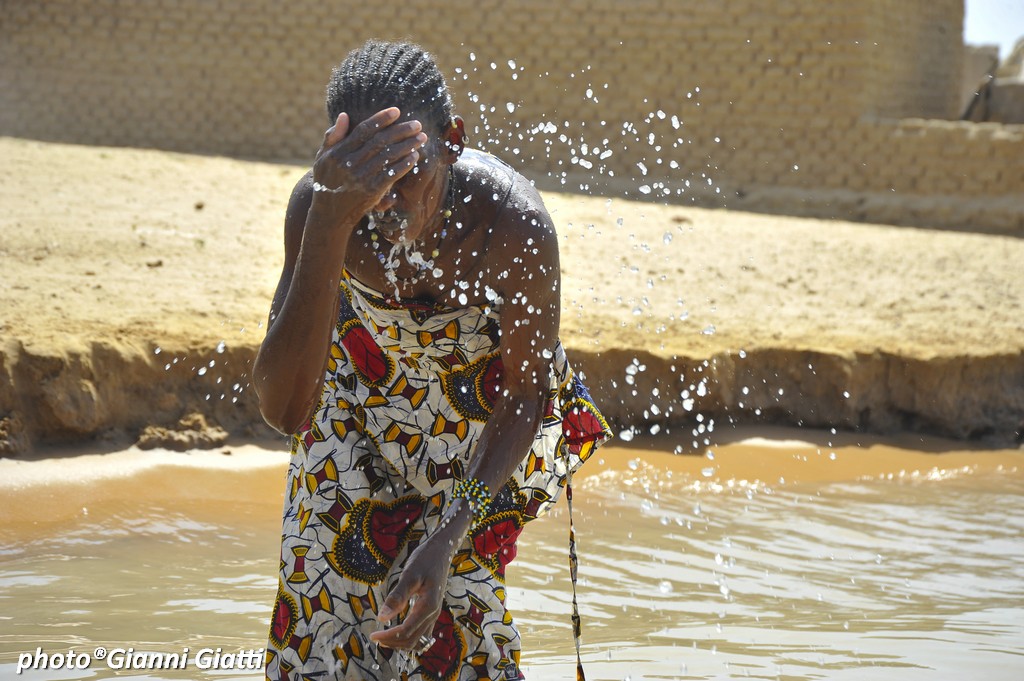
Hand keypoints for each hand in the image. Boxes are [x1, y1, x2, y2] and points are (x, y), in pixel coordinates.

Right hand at [312, 107, 427, 217]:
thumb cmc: (327, 181)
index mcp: (338, 152)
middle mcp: (349, 164)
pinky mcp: (372, 191)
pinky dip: (404, 164)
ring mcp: (361, 178)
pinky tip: (414, 156)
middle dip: (400, 131)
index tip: (396, 111)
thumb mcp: (323, 158)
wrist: (330, 214)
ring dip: (407, 146)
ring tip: (421, 138)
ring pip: (388, 157)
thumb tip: (344, 115)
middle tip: (417, 124)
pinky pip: (391, 174)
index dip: (380, 120)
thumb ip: (333, 137)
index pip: (363, 131)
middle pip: (379, 142)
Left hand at [369, 504, 471, 649]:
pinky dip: (410, 638)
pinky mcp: (432, 610)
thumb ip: (397, 597)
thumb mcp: (409, 574)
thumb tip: (382, 618)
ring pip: (419, 639)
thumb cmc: (425, 559)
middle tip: (375, 637)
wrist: (441, 550)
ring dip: (401, 643)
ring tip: (384, 638)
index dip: (388, 637)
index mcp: (428, 607)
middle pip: (412, 640)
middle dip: (393, 642)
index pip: (406, 631)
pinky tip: (398, 632)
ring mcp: (434, 613)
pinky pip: (423, 633)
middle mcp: (433, 614)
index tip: (372, 635)